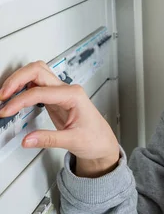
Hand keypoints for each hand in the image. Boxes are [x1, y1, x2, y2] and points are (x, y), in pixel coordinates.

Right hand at [0, 61, 119, 176]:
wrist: (103, 142)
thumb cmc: (95, 138)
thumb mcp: (73, 141)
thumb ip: (49, 139)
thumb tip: (28, 139)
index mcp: (74, 95)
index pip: (40, 92)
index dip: (20, 100)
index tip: (6, 110)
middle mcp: (67, 90)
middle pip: (37, 71)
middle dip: (17, 79)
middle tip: (3, 95)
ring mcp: (61, 93)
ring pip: (37, 73)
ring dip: (19, 80)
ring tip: (5, 94)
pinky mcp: (56, 99)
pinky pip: (37, 85)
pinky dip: (23, 87)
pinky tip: (15, 97)